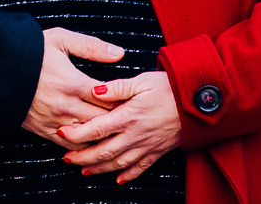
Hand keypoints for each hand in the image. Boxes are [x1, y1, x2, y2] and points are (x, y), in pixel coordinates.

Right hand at [20, 27, 124, 145]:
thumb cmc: (28, 50)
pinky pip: (68, 145)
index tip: (134, 102)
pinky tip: (91, 144)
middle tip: (131, 121)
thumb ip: (91, 46)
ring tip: (115, 134)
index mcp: (74, 82)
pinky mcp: (42, 130)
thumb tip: (119, 53)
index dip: (125, 102)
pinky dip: (82, 146)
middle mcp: (67, 105)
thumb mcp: (59, 39)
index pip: (110, 99)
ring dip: (102, 137)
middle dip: (118, 121)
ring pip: (89, 138)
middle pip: (103, 121)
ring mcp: (54, 120)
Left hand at [59, 70, 181, 181]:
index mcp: (129, 116)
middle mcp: (136, 134)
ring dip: (100, 169)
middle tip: (66, 158)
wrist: (199, 102)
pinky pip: (141, 168)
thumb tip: (94, 90)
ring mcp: (148, 145)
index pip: (97, 128)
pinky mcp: (159, 151)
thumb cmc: (169, 87)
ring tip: (84, 170)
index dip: (77, 133)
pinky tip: (118, 179)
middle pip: (104, 151)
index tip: (62, 132)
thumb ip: (116, 87)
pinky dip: (128, 175)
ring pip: (119, 163)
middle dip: (83, 157)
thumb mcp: (141, 80)